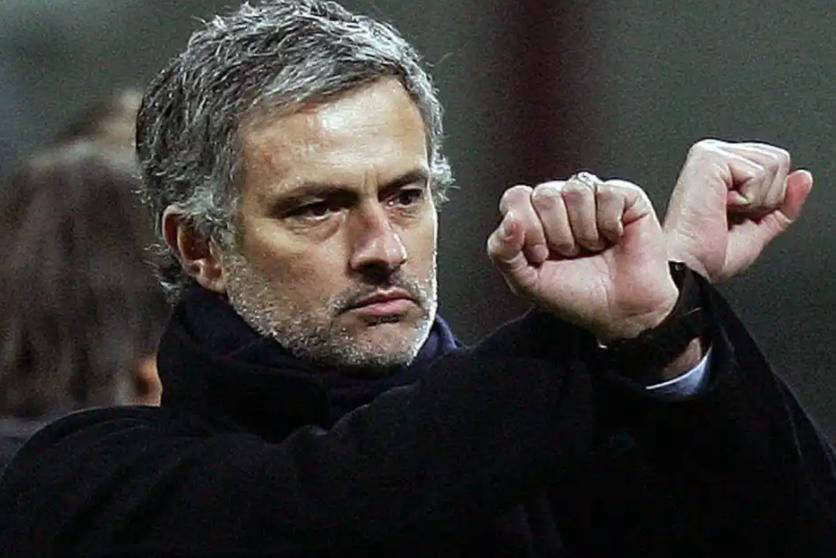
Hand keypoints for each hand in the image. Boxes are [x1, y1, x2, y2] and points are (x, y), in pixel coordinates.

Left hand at [487, 174, 677, 341]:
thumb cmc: (576, 294)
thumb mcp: (526, 282)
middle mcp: (561, 200)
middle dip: (557, 235)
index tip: (541, 255)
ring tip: (593, 248)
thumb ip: (503, 252)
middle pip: (544, 195)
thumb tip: (509, 220)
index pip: (516, 198)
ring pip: (575, 191)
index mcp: (533, 215)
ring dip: (584, 232)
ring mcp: (592, 195)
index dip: (527, 227)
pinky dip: (609, 224)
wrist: (621, 312)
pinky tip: (614, 237)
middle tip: (572, 254)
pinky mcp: (625, 196)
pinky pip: (607, 193)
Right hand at [663, 139, 813, 282]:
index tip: (735, 218)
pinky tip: (721, 207)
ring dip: (756, 200)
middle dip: (766, 198)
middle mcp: (713, 155)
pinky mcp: (710, 159)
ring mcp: (710, 154)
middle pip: (779, 160)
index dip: (768, 199)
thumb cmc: (707, 254)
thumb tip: (804, 177)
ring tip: (724, 212)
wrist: (687, 268)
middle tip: (731, 216)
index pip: (775, 164)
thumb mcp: (759, 228)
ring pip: (774, 164)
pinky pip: (760, 173)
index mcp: (721, 167)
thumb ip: (784, 203)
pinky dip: (748, 200)